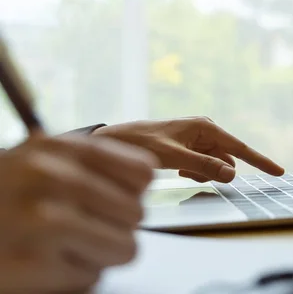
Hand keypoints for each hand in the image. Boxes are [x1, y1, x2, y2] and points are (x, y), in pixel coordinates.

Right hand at [0, 133, 156, 292]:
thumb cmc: (3, 194)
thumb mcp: (41, 160)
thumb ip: (93, 164)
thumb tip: (146, 184)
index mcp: (62, 147)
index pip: (141, 171)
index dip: (130, 191)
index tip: (109, 199)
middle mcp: (54, 178)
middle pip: (136, 214)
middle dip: (114, 226)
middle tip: (80, 227)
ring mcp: (43, 222)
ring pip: (124, 247)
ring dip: (99, 253)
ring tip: (64, 246)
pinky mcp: (32, 265)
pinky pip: (92, 277)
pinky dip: (73, 277)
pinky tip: (42, 263)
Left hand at [93, 117, 283, 182]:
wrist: (118, 139)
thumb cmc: (143, 144)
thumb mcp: (174, 157)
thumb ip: (204, 166)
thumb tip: (232, 174)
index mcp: (206, 127)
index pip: (240, 148)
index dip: (261, 161)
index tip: (279, 172)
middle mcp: (205, 130)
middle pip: (225, 159)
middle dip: (214, 171)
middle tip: (188, 172)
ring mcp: (198, 138)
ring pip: (213, 164)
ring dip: (201, 172)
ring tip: (179, 169)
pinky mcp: (190, 146)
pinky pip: (203, 164)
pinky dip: (194, 171)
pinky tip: (177, 168)